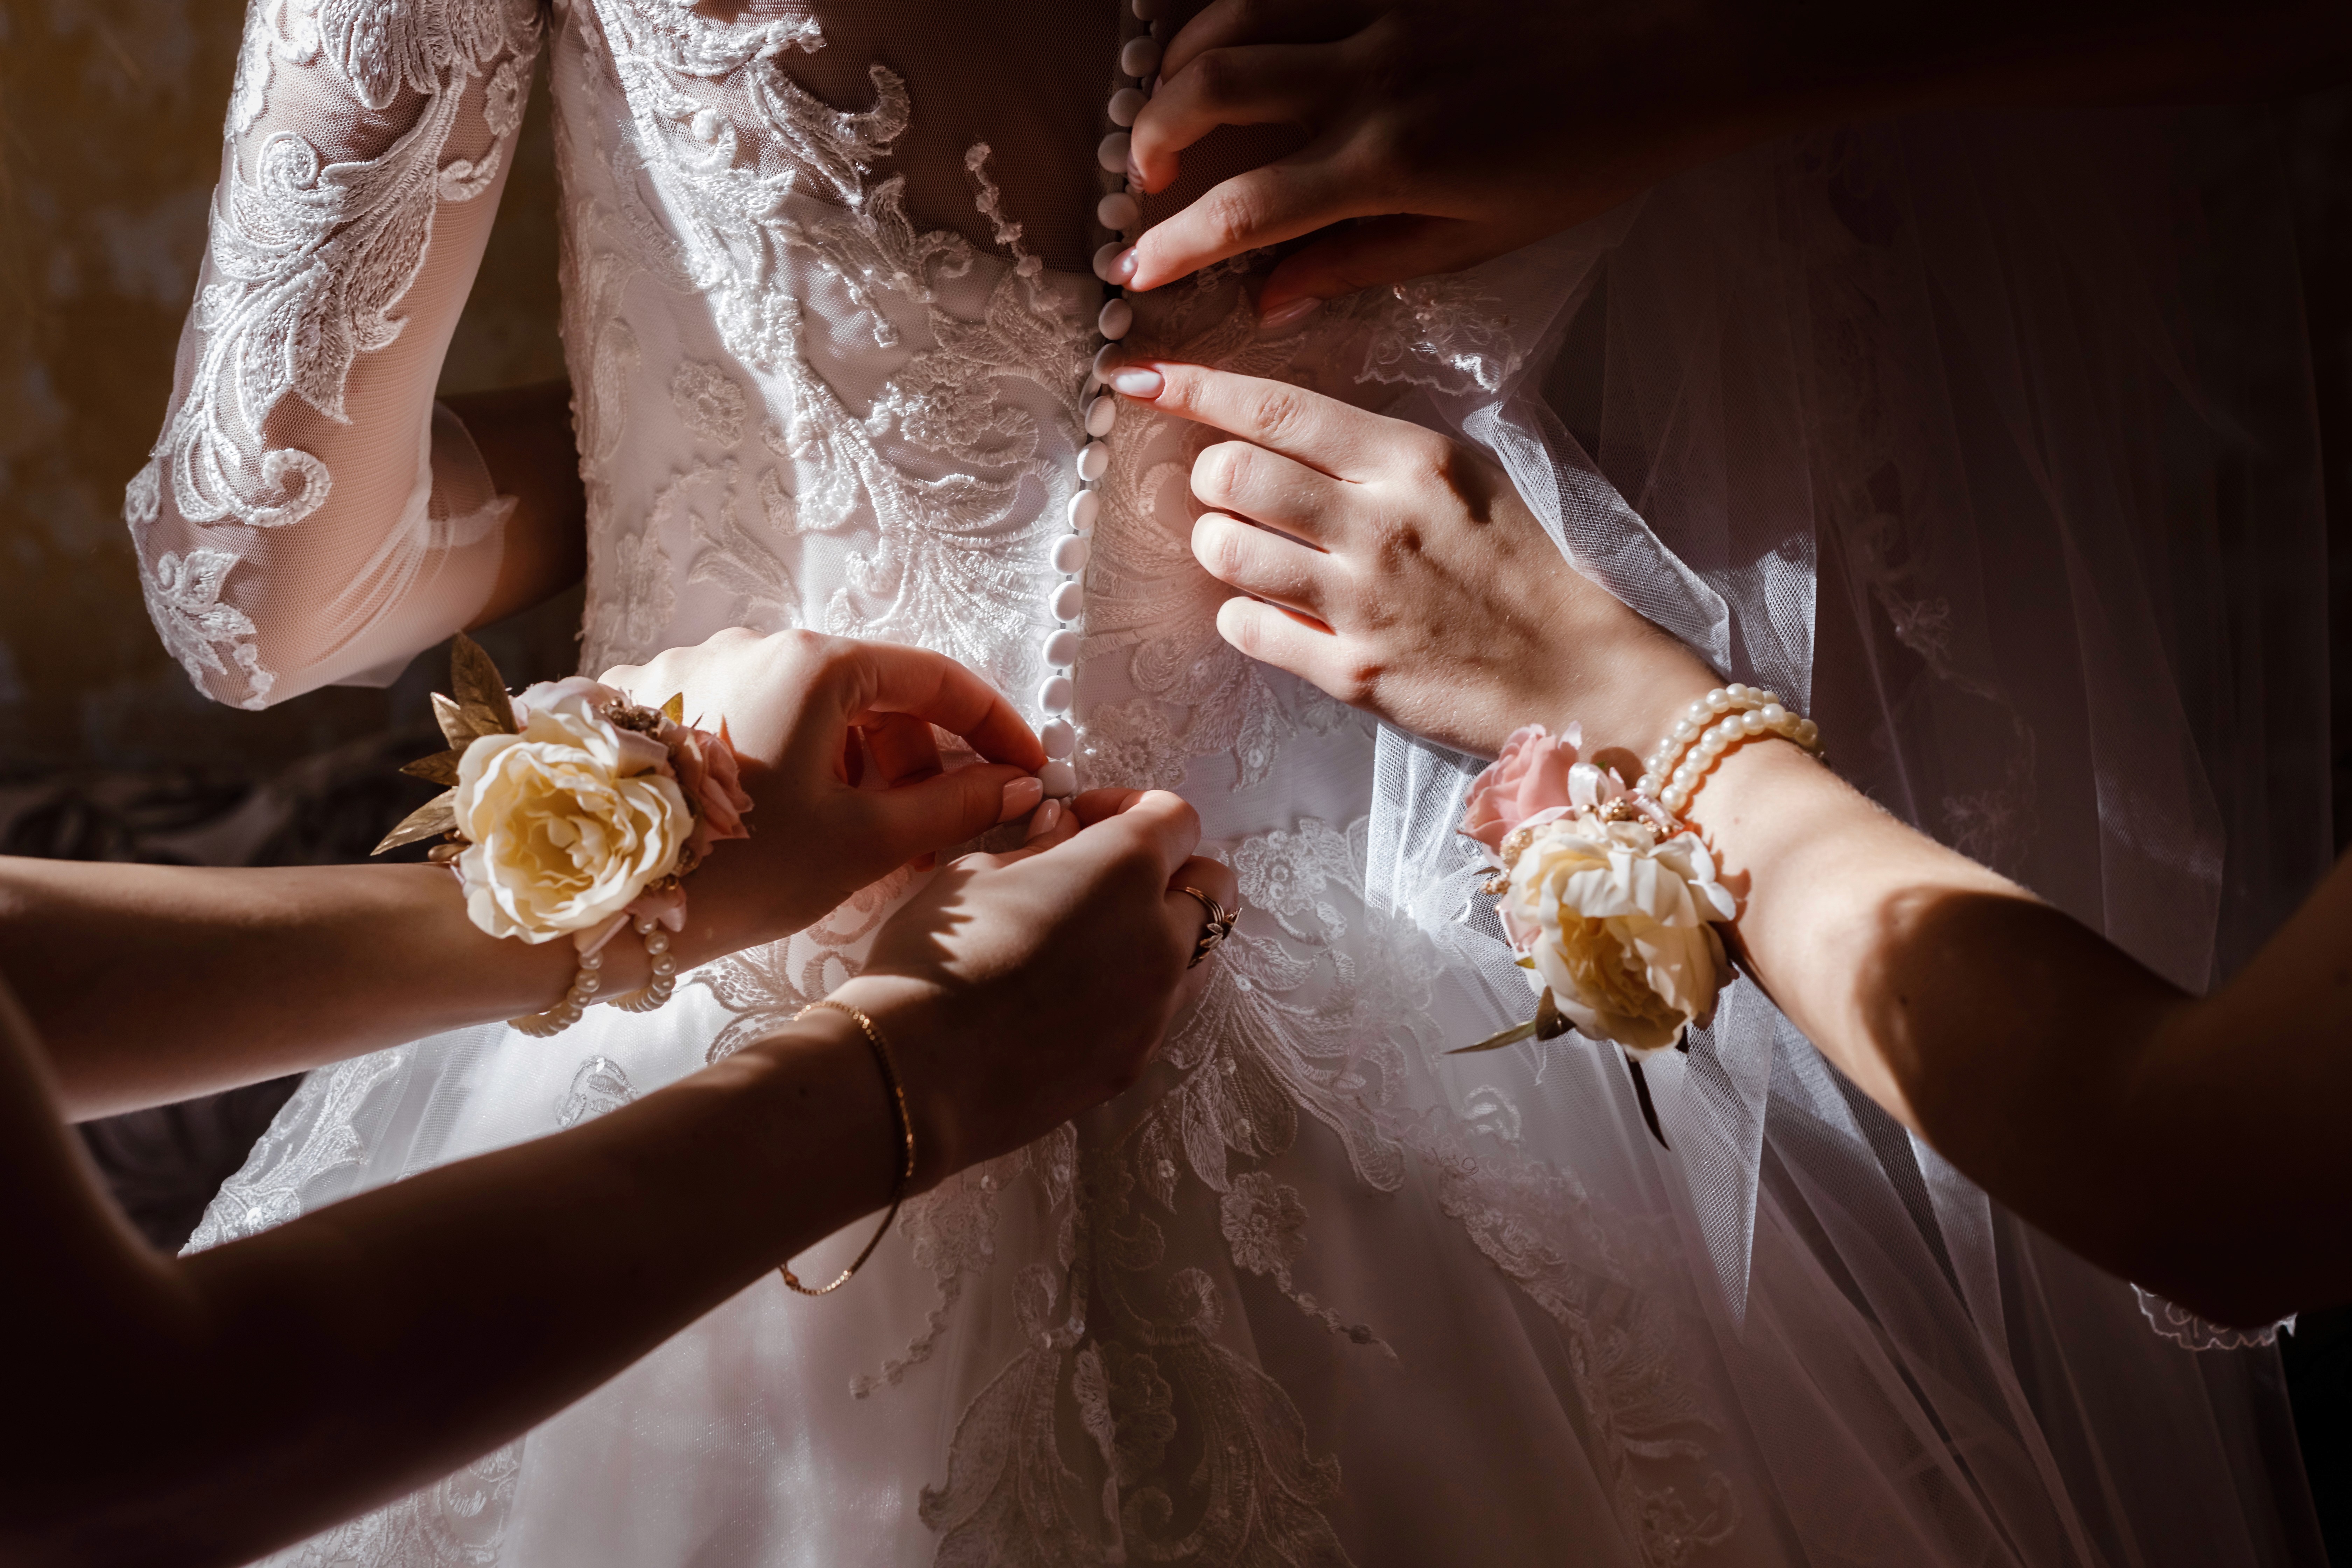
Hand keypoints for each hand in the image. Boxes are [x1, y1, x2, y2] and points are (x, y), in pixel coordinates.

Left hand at [601, 629, 1047, 947]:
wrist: (588, 900)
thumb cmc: (737, 871)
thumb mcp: (862, 843)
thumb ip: (952, 805)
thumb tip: (1013, 785)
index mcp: (815, 664)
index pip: (936, 678)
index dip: (993, 727)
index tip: (1025, 769)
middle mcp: (751, 644)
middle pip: (868, 693)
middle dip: (916, 759)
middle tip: (936, 833)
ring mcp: (691, 669)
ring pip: (803, 709)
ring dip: (850, 766)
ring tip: (856, 838)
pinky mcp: (644, 706)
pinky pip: (743, 720)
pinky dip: (784, 762)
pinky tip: (783, 822)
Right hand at [835, 788, 1238, 1181]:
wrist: (915, 1073)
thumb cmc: (937, 957)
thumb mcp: (978, 872)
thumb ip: (1042, 845)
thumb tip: (1067, 832)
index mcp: (1126, 869)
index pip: (1175, 818)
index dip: (1132, 806)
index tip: (1087, 818)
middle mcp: (1161, 936)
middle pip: (1211, 884)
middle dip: (1169, 867)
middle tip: (1104, 873)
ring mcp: (1156, 1006)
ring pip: (1197, 950)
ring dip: (1164, 929)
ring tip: (1095, 934)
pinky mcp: (1137, 1058)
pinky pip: (1162, 1006)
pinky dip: (1139, 985)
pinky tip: (1077, 991)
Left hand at [1111, 360, 1714, 759]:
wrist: (1581, 674)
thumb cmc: (1522, 570)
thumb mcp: (1465, 478)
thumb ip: (1376, 454)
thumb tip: (1280, 435)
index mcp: (1410, 460)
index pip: (1273, 408)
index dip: (1191, 388)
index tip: (1134, 377)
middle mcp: (1378, 522)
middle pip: (1230, 474)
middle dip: (1211, 481)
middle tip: (1233, 496)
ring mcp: (1361, 601)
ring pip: (1224, 550)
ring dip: (1218, 547)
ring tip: (1248, 553)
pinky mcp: (1351, 673)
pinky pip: (1247, 628)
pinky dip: (1245, 617)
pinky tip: (1277, 614)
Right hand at [1122, 0, 1763, 307]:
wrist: (1664, 51)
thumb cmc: (1580, 155)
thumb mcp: (1475, 238)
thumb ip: (1361, 263)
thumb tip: (1270, 300)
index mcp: (1387, 162)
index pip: (1243, 209)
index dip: (1172, 245)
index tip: (1133, 273)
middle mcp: (1368, 78)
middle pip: (1211, 94)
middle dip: (1155, 141)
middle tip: (1145, 181)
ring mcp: (1378, 11)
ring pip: (1232, 20)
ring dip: (1181, 66)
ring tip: (1172, 107)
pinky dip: (1236, 7)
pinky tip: (1225, 38)